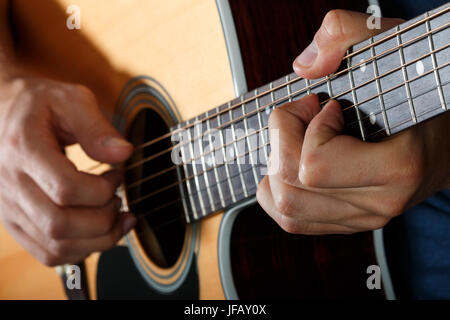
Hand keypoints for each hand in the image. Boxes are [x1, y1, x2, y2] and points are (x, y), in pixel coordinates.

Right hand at [0, 75, 135, 265]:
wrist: (1, 113)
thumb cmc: (37, 105)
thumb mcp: (70, 99)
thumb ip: (97, 127)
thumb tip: (123, 154)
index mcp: (22, 149)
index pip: (65, 188)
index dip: (102, 189)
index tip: (117, 175)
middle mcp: (10, 184)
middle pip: (59, 224)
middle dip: (103, 219)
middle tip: (118, 199)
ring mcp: (10, 207)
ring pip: (55, 246)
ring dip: (97, 240)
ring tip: (116, 217)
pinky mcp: (16, 220)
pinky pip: (47, 253)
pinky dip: (80, 250)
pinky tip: (98, 232)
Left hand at [256, 10, 449, 234]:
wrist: (444, 137)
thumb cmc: (415, 92)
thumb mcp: (389, 48)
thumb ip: (346, 36)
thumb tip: (304, 67)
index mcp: (397, 167)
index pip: (315, 165)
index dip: (306, 127)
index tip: (326, 106)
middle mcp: (379, 203)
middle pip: (291, 188)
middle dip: (282, 143)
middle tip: (302, 117)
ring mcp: (363, 218)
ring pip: (286, 208)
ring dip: (274, 168)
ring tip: (295, 140)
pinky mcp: (348, 223)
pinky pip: (291, 220)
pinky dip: (275, 193)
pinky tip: (287, 167)